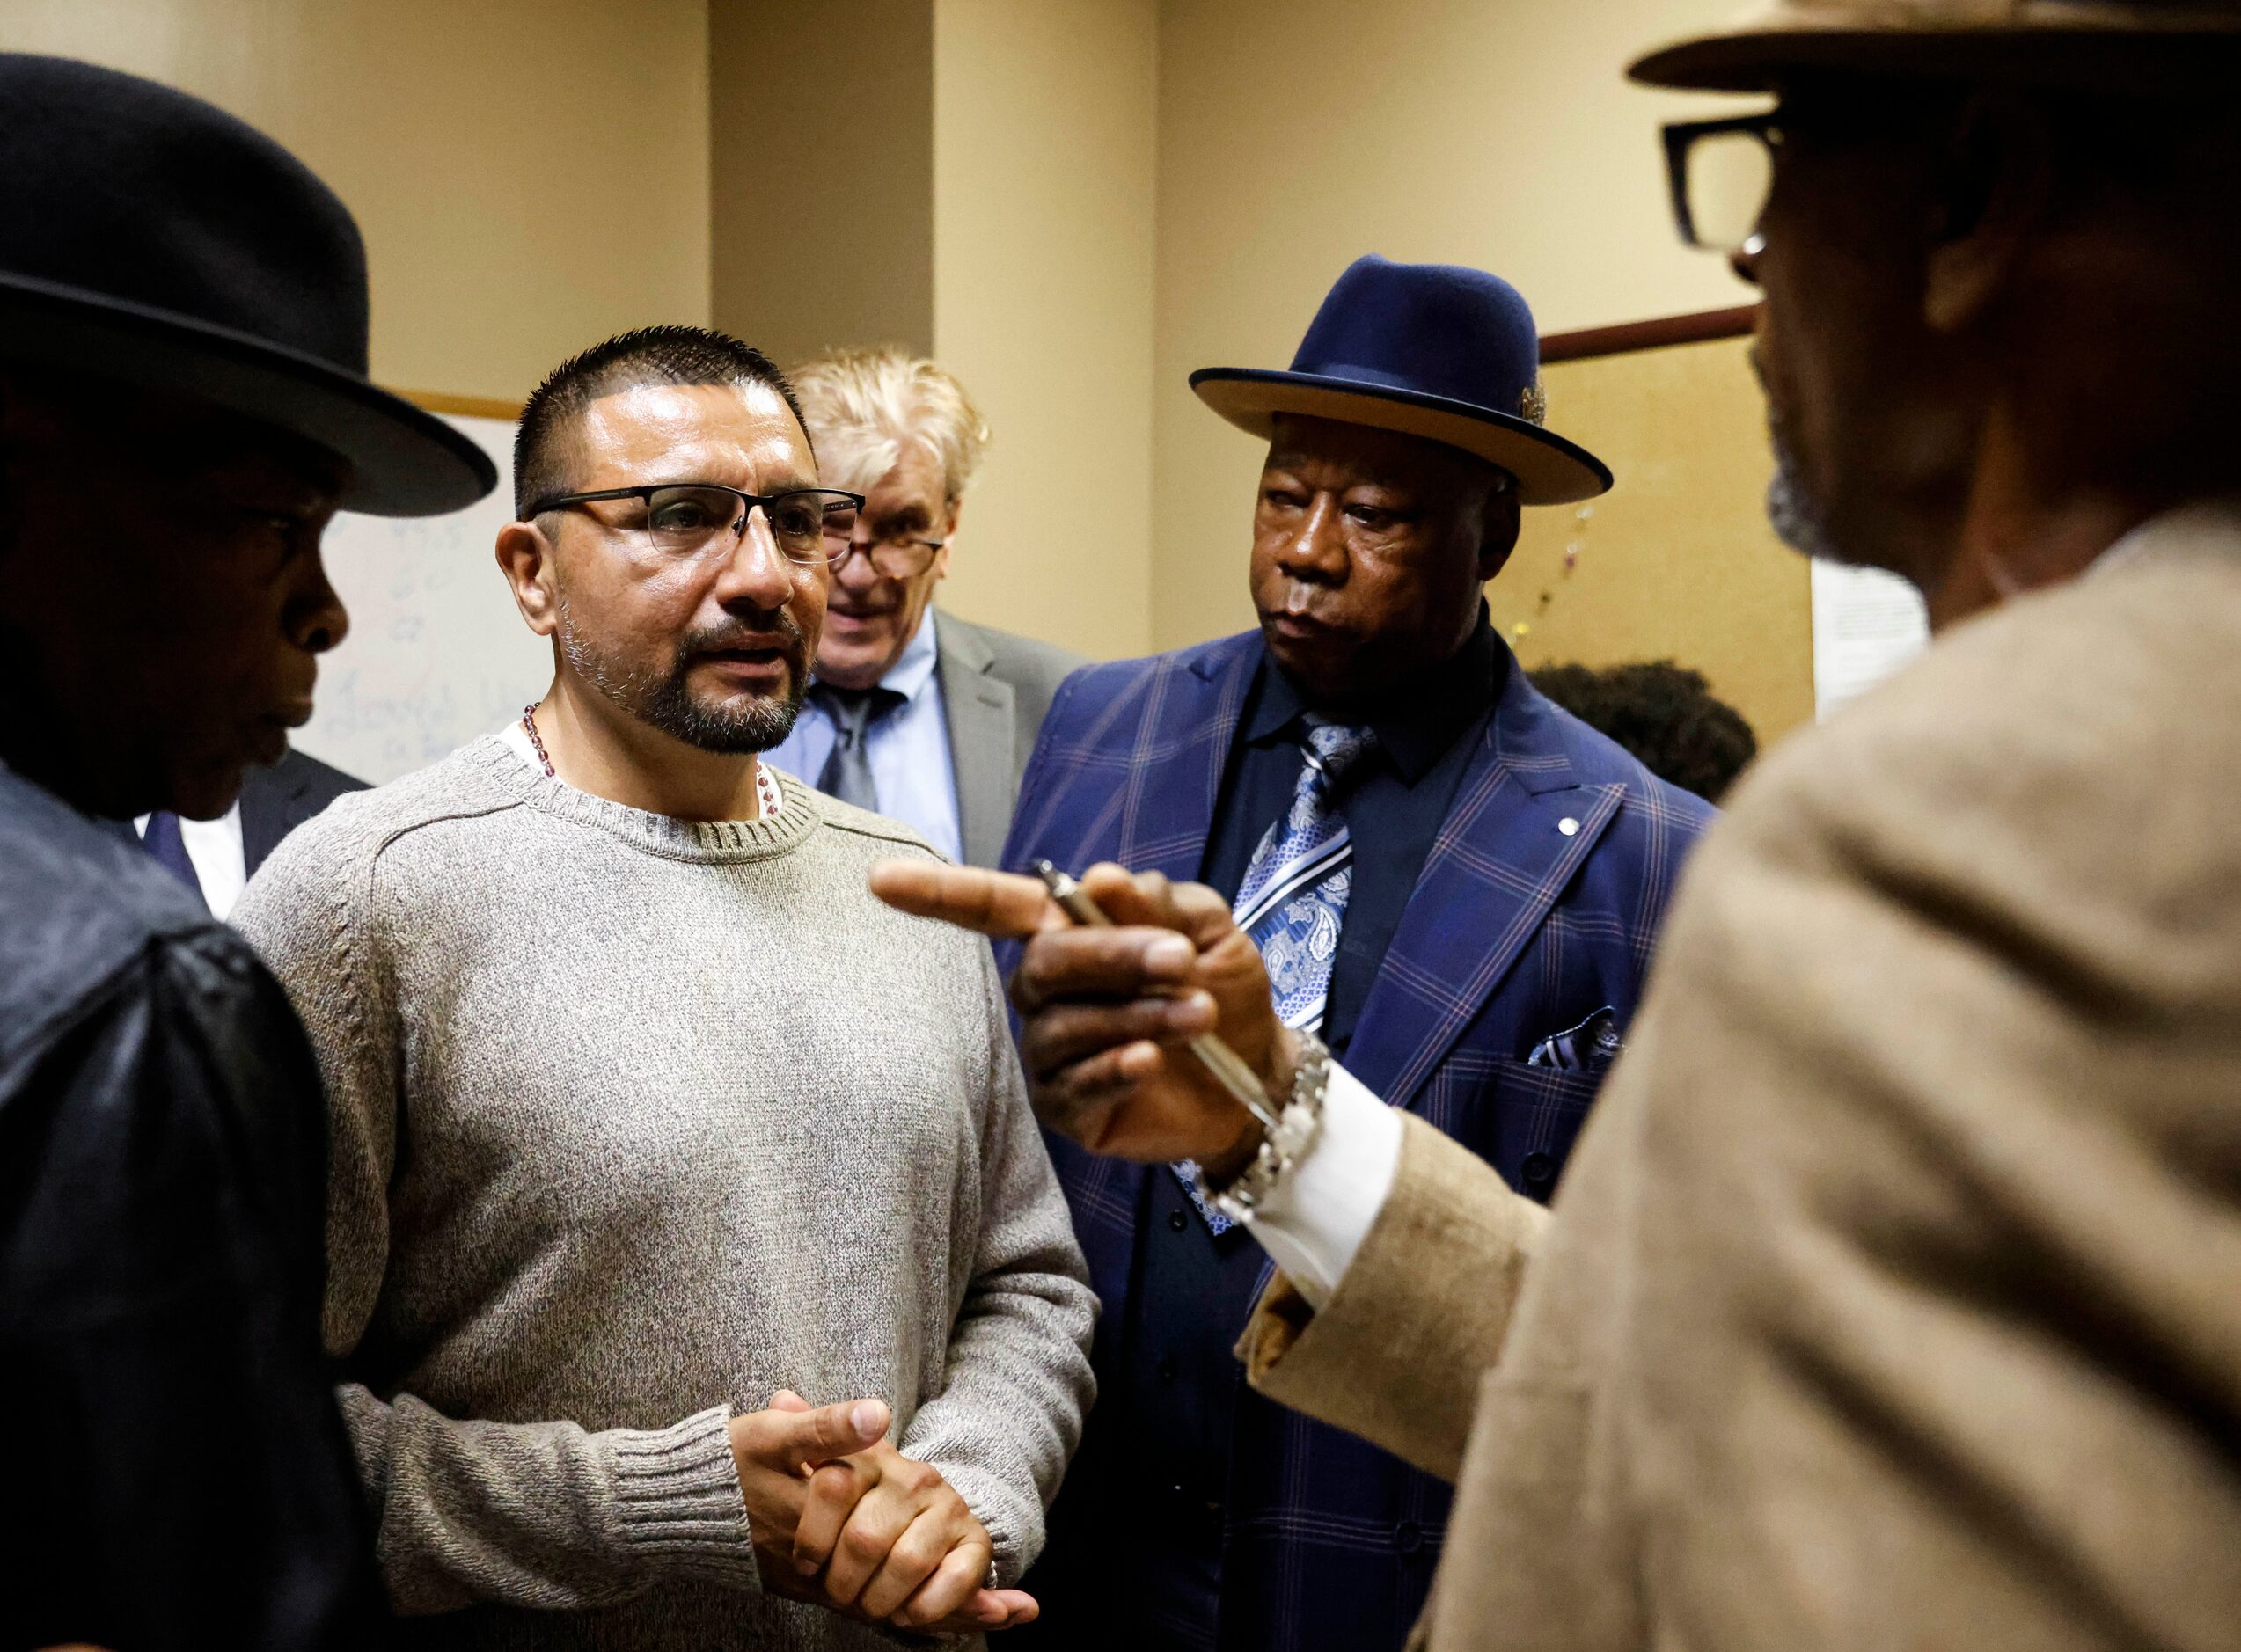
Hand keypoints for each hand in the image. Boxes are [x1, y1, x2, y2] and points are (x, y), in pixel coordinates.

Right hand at [729, 1391, 890, 1595]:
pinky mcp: (785, 1586)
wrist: (671, 1505)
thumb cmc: (723, 1462)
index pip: (868, 1510)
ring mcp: (792, 1576)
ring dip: (876, 1556)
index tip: (899, 1470)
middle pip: (865, 1548)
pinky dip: (857, 1575)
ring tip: (892, 1530)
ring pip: (853, 1576)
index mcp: (802, 1512)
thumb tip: (879, 1413)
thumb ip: (826, 1427)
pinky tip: (869, 1556)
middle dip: (888, 1528)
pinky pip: (834, 1591)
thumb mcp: (771, 1434)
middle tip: (906, 1506)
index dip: (889, 1489)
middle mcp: (800, 1553)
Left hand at [765, 1391, 1037, 1632]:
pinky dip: (924, 1607)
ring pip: (905, 1562)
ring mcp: (948, 1506)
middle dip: (843, 1584)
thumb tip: (781, 1396)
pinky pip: (951, 1580)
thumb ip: (805, 1437)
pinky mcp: (975, 1540)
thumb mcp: (827, 1480)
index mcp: (871, 1456)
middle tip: (839, 1596)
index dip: (811, 1541)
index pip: (831, 1487)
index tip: (805, 1564)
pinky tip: (908, 1611)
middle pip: (863, 1540)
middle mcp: (913, 1476)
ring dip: (881, 1600)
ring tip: (870, 1605)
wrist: (924, 1529)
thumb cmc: (860, 1515)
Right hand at [869, 860, 1296, 1177]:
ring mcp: (1050, 1051)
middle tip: (1180, 959)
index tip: (880, 879)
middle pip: (1044, 962)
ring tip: (1198, 1013)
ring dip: (1138, 1013)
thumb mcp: (1207, 929)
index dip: (936, 894)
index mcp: (1066, 932)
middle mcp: (1045, 991)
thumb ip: (1157, 904)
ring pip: (1066, 1024)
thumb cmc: (1224, 989)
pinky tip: (1150, 1059)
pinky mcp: (1067, 1107)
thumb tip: (1098, 878)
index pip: (992, 907)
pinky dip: (1115, 1066)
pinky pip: (1076, 1084)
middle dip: (1113, 955)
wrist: (1261, 1074)